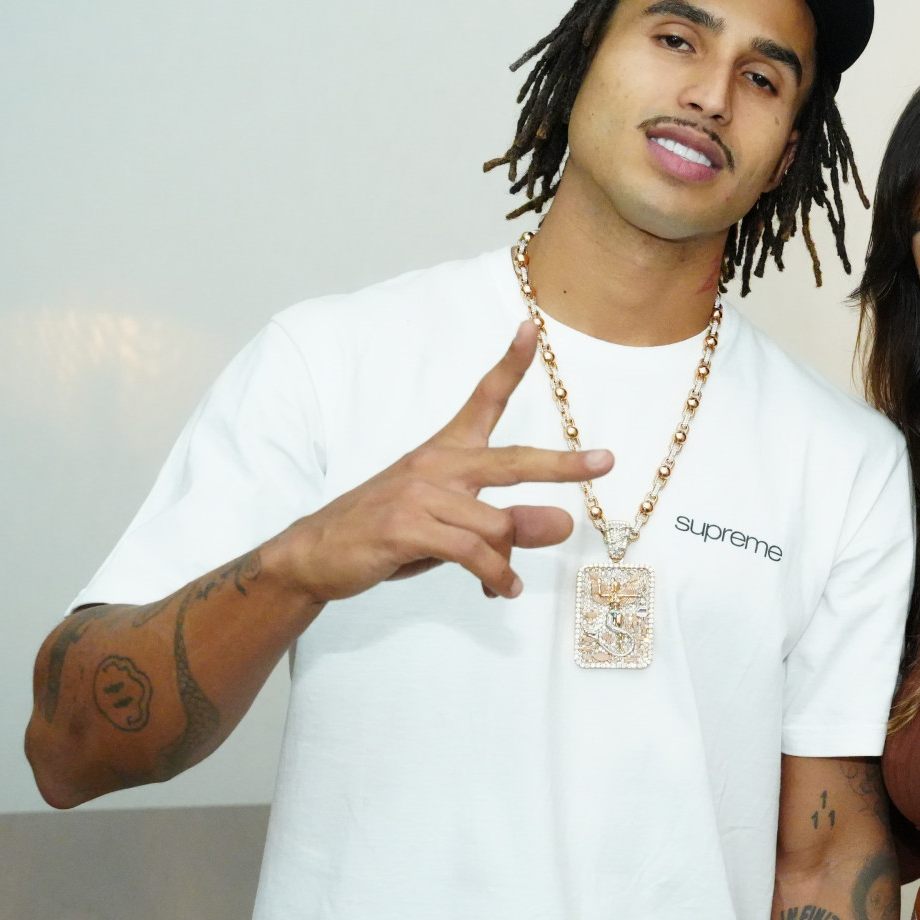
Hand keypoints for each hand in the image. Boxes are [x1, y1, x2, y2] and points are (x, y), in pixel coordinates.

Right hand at [266, 321, 610, 602]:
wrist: (316, 553)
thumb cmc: (388, 533)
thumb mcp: (450, 526)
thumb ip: (507, 524)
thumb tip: (563, 524)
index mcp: (445, 451)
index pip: (483, 399)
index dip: (510, 364)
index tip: (532, 329)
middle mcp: (437, 464)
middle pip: (513, 460)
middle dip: (562, 464)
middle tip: (604, 461)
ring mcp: (421, 494)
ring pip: (497, 524)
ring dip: (508, 560)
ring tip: (505, 580)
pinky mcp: (408, 527)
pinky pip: (474, 553)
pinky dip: (496, 576)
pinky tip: (502, 590)